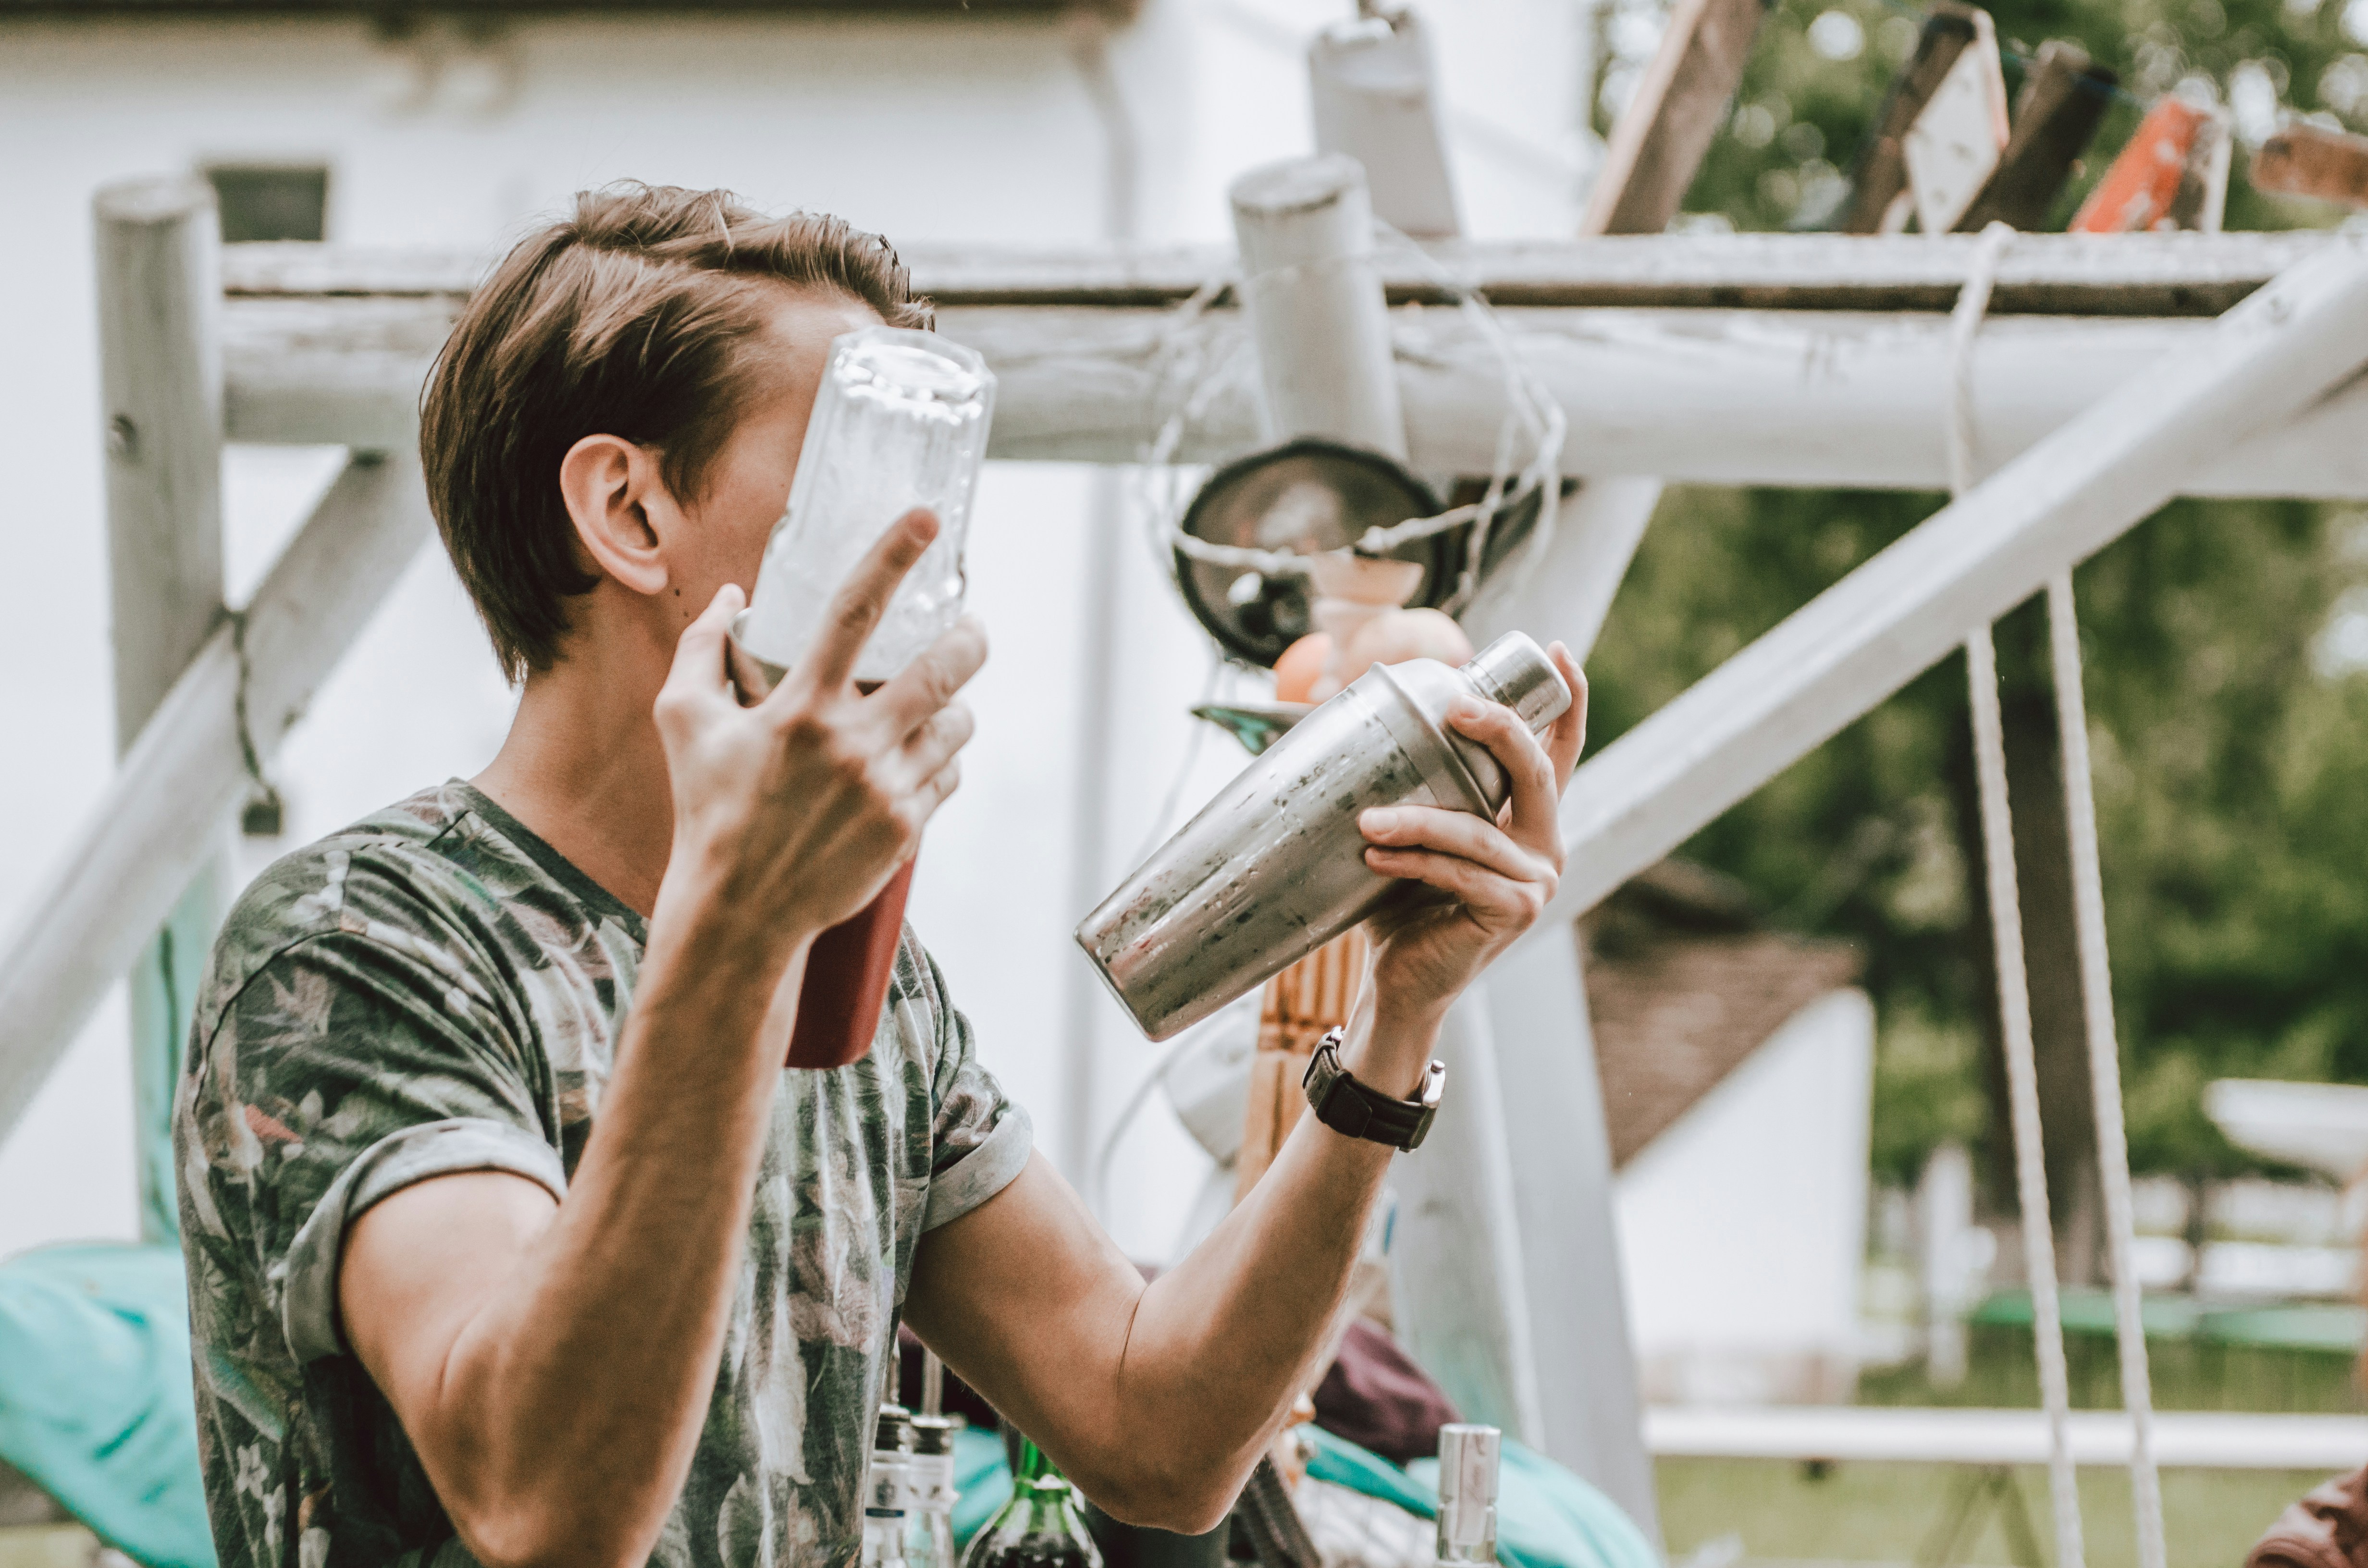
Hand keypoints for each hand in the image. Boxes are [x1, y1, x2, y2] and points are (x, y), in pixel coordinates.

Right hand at [652, 509, 986, 958]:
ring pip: (956, 725)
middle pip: (941, 670)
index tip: (927, 518)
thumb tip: (734, 594)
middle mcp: (852, 745)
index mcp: (800, 708)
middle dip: (968, 639)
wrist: (738, 911)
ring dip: (954, 707)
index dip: (893, 555)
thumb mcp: (682, 722)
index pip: (855, 611)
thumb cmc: (708, 810)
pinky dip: (941, 761)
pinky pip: (949, 776)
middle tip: (969, 626)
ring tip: (937, 704)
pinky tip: (914, 761)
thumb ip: (701, 648)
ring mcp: (886, 789)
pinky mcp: (907, 829)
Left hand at [1356, 641, 1586, 1023]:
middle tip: (1454, 705)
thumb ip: (1413, 788)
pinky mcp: (1516, 911)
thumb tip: (1358, 718)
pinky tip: (1375, 859)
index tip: (1553, 650)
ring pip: (1479, 830)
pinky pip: (1462, 873)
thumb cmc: (1400, 901)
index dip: (1566, 700)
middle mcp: (1545, 844)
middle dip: (1498, 729)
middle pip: (1536, 772)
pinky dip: (1416, 862)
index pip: (1557, 751)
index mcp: (1528, 819)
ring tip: (1366, 822)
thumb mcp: (1412, 833)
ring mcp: (1537, 880)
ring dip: (1418, 821)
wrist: (1400, 981)